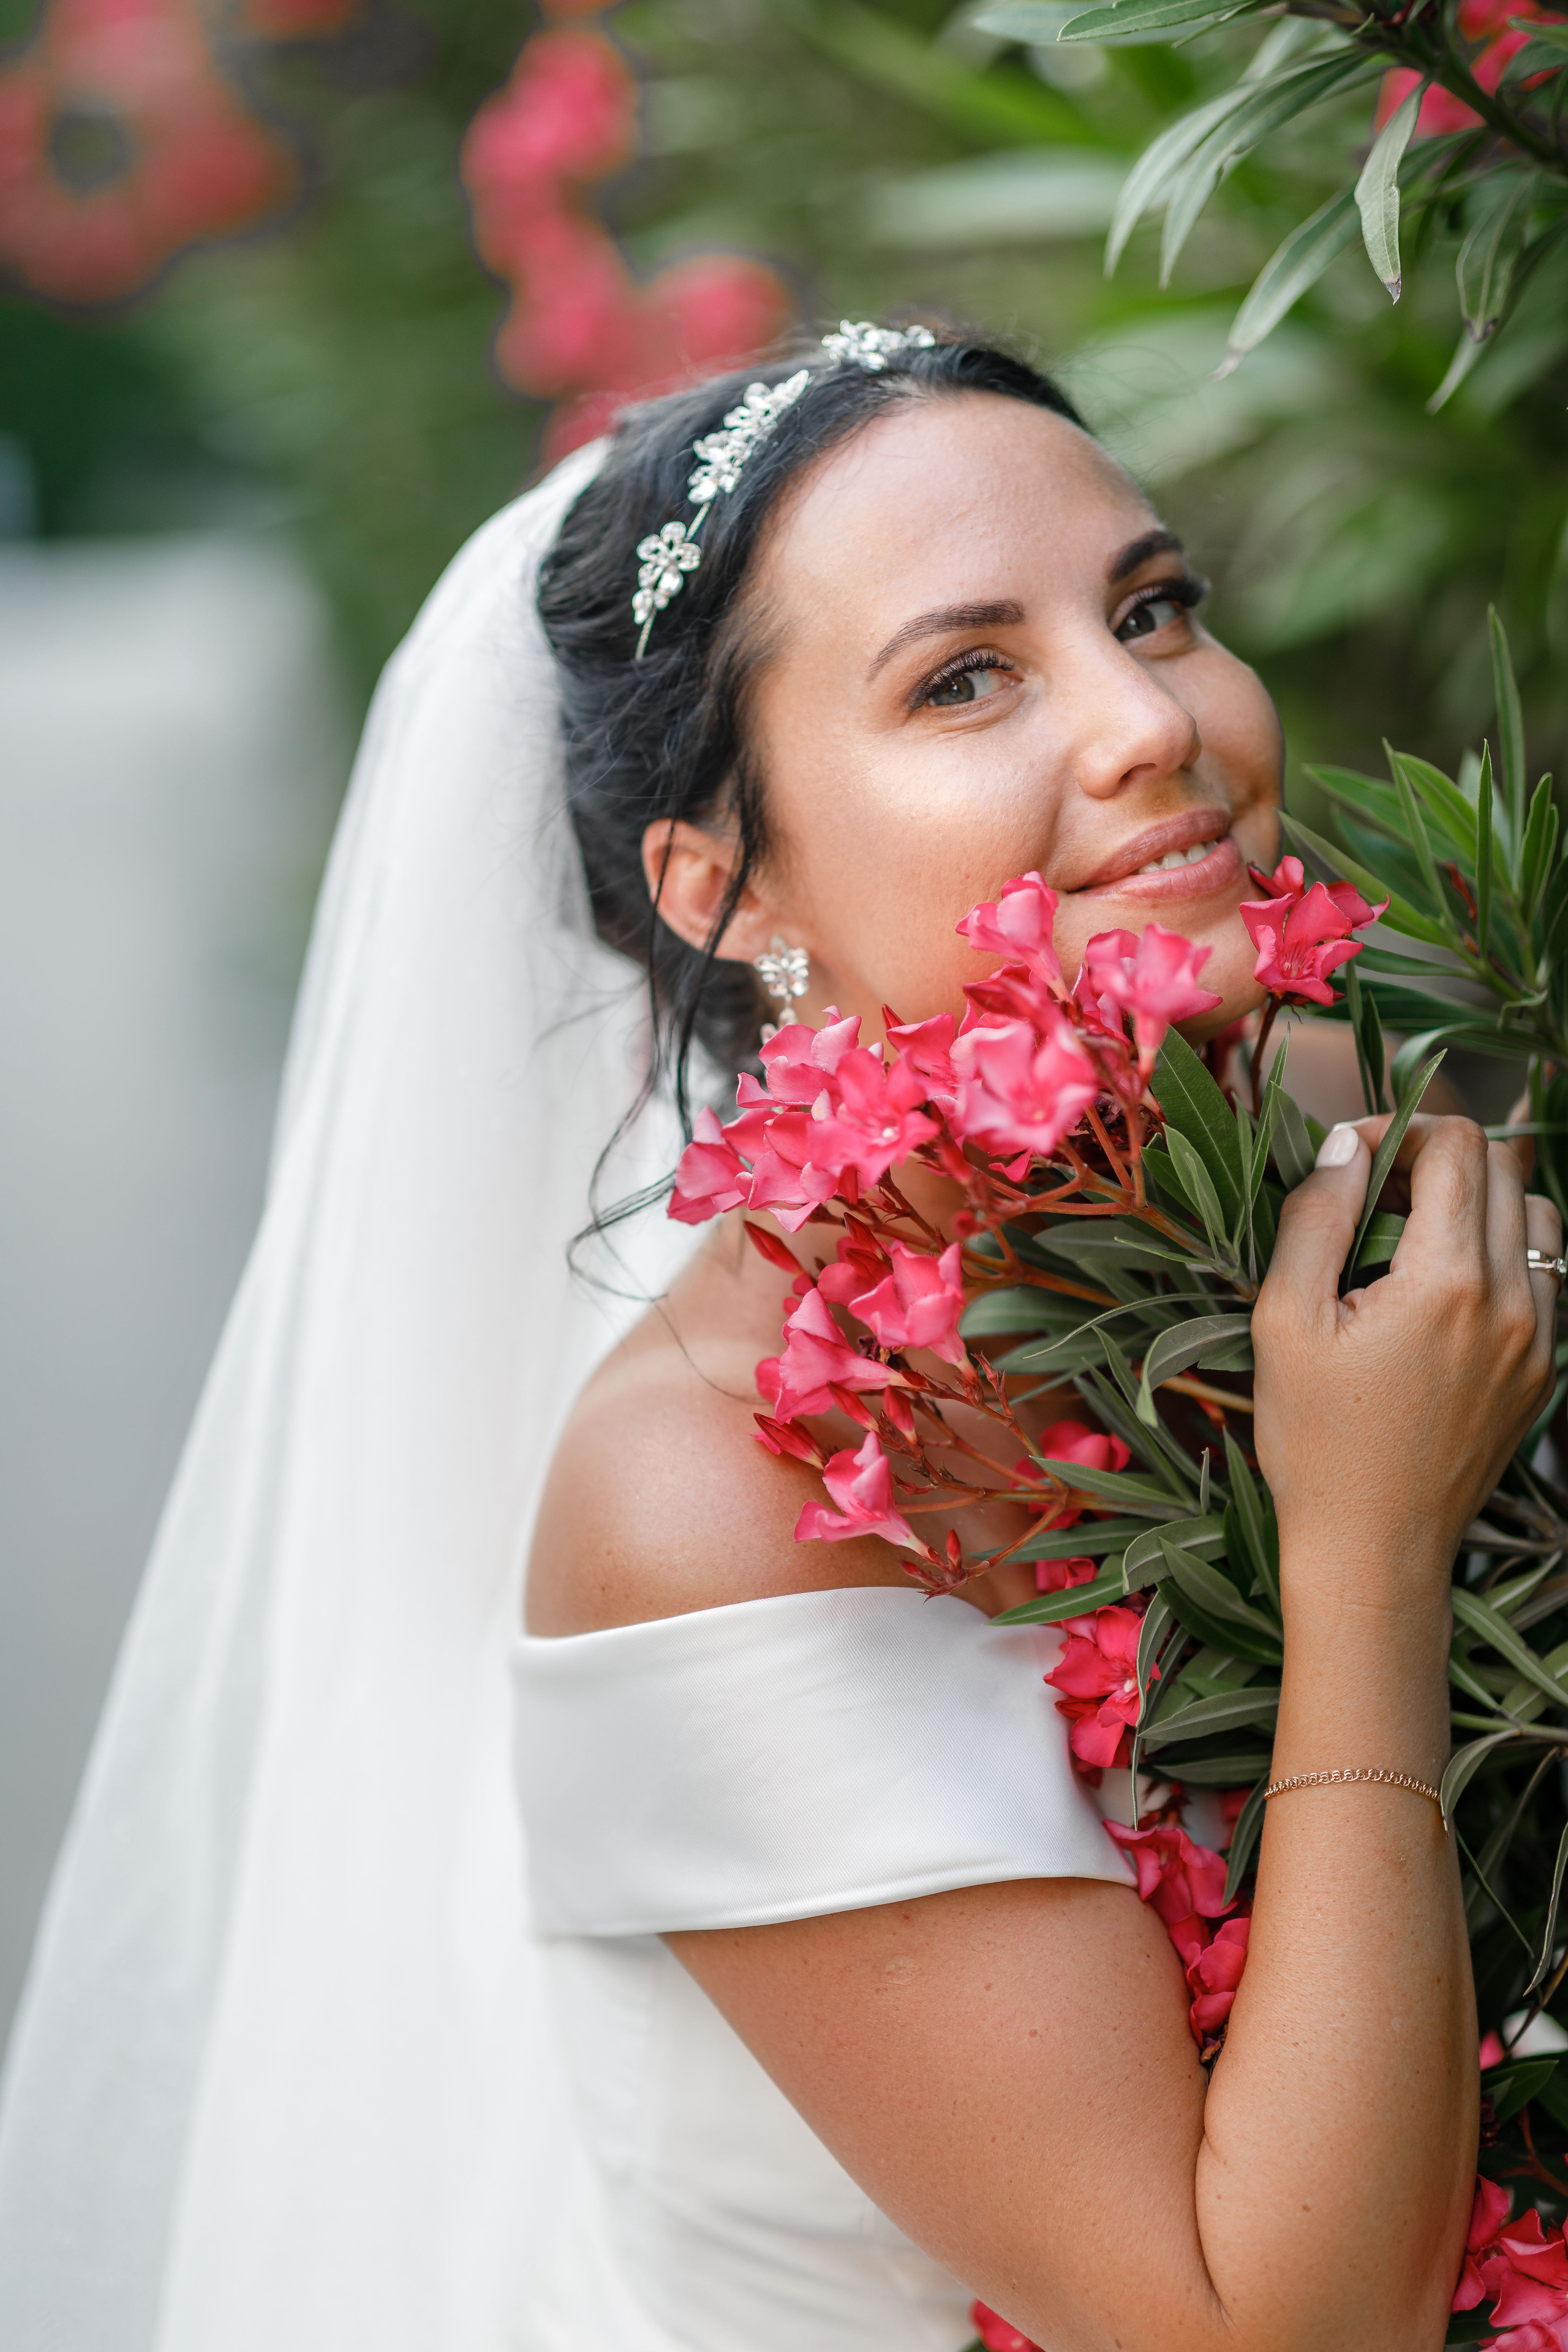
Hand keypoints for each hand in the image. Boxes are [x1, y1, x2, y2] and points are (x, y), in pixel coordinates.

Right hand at [1252, 1114, 1560, 1598]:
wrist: (1374, 1550)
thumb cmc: (1316, 1442)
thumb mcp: (1284, 1323)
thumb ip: (1315, 1219)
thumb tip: (1345, 1144)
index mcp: (1447, 1282)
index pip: (1457, 1146)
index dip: (1399, 1128)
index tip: (1351, 1160)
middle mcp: (1512, 1302)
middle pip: (1504, 1167)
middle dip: (1437, 1158)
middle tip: (1373, 1197)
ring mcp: (1538, 1339)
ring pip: (1536, 1217)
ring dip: (1479, 1202)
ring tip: (1412, 1238)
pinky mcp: (1542, 1371)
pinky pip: (1544, 1276)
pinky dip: (1501, 1255)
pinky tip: (1441, 1290)